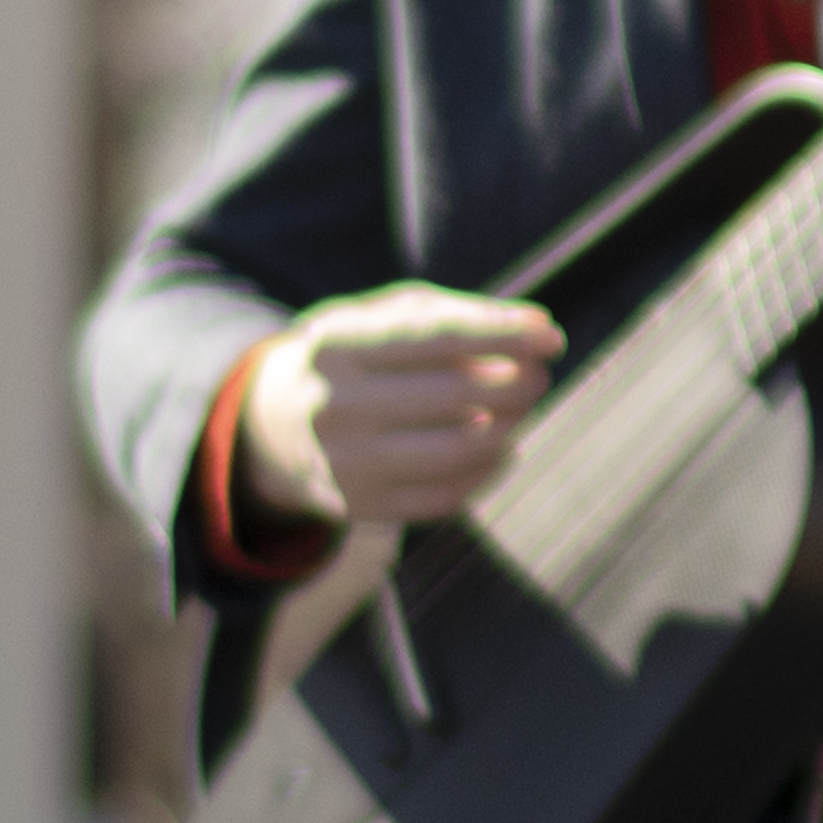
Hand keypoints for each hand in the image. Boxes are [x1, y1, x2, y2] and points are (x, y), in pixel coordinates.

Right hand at [245, 282, 565, 535]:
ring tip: (522, 408)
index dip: (501, 335)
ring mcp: (345, 463)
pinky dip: (489, 470)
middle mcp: (335, 406)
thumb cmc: (354, 357)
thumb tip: (540, 333)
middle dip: (515, 383)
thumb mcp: (383, 318)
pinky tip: (502, 447)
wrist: (272, 425)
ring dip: (510, 427)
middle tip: (539, 375)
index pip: (436, 337)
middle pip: (455, 395)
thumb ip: (458, 315)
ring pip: (458, 450)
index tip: (550, 336)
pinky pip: (448, 495)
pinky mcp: (359, 507)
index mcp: (337, 345)